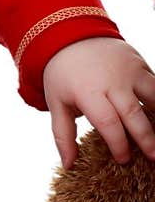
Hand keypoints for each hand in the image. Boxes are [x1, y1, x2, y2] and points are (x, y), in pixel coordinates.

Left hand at [43, 37, 154, 168]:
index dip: (118, 143)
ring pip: (153, 96)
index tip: (123, 160)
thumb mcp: (56, 102)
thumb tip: (69, 166)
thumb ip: (63, 135)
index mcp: (88, 91)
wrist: (71, 35)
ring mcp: (129, 70)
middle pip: (133, 113)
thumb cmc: (63, 75)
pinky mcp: (140, 63)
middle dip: (146, 138)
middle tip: (153, 158)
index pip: (108, 122)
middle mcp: (112, 80)